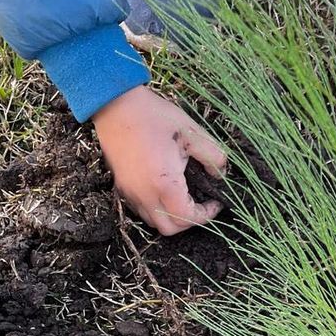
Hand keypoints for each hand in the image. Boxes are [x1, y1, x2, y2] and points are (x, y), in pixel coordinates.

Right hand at [93, 85, 226, 236]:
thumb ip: (213, 156)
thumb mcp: (192, 132)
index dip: (206, 215)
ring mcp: (130, 193)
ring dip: (172, 217)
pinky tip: (166, 192)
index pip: (188, 218)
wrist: (115, 105)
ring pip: (154, 222)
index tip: (215, 201)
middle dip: (189, 222)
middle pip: (170, 229)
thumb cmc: (154, 116)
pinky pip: (141, 211)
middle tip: (201, 204)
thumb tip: (220, 173)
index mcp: (164, 184)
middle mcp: (144, 195)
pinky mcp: (122, 187)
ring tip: (184, 198)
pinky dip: (157, 210)